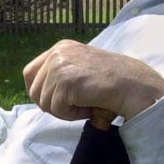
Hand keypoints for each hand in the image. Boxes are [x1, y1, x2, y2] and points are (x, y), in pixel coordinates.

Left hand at [22, 39, 163, 121]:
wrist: (134, 86)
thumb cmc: (112, 83)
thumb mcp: (81, 69)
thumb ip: (60, 76)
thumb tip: (37, 96)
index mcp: (61, 48)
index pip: (29, 73)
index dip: (38, 92)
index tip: (55, 102)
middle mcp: (57, 52)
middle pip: (34, 90)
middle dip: (52, 105)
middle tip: (76, 106)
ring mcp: (60, 65)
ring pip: (44, 102)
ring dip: (64, 111)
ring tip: (86, 104)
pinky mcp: (65, 80)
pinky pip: (56, 109)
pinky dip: (71, 115)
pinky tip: (88, 107)